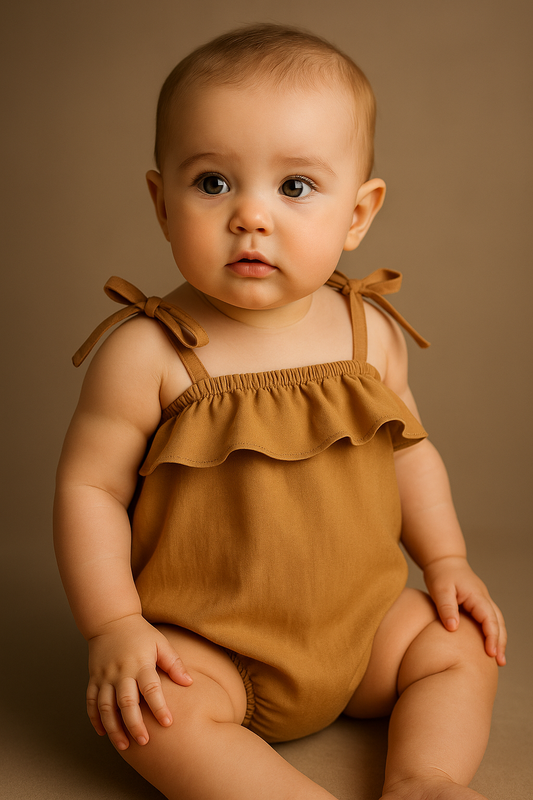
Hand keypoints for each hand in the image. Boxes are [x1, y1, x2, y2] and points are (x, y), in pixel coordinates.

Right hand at [86, 614, 192, 750]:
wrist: (111, 620)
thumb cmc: (140, 633)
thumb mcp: (160, 643)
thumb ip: (173, 663)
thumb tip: (189, 682)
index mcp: (140, 663)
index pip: (151, 688)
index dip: (159, 707)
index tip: (168, 723)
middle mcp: (121, 672)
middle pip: (126, 702)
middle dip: (134, 724)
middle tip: (144, 741)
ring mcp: (105, 676)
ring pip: (106, 706)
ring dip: (114, 727)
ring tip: (124, 745)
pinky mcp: (94, 678)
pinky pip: (91, 701)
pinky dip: (95, 718)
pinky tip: (102, 732)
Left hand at [423, 555, 506, 665]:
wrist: (443, 560)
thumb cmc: (440, 573)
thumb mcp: (440, 589)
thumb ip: (446, 608)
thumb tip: (453, 628)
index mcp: (477, 596)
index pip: (490, 619)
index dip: (492, 637)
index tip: (492, 653)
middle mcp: (483, 599)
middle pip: (498, 622)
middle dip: (500, 642)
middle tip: (500, 662)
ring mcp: (482, 601)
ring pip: (497, 621)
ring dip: (499, 639)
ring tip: (498, 659)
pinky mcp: (477, 604)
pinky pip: (489, 620)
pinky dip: (492, 632)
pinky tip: (487, 644)